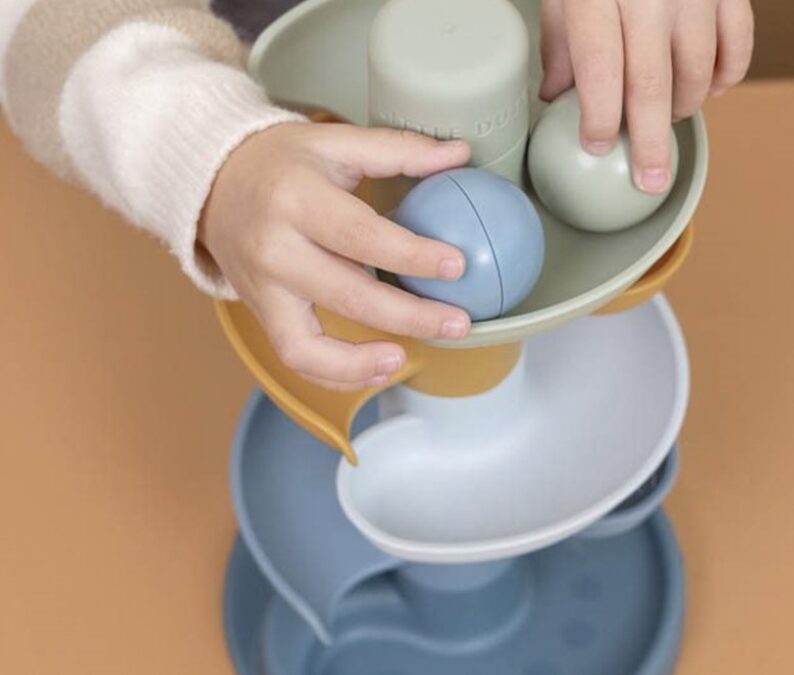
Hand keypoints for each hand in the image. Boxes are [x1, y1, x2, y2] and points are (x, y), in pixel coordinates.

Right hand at [199, 122, 471, 390]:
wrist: (213, 185)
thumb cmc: (279, 163)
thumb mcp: (333, 140)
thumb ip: (397, 149)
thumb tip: (460, 154)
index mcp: (296, 199)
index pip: (360, 235)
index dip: (411, 255)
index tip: (457, 267)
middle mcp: (275, 250)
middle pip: (347, 296)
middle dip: (409, 317)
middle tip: (457, 323)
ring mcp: (263, 290)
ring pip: (309, 346)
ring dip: (361, 363)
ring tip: (405, 360)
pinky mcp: (261, 313)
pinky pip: (295, 357)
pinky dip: (335, 374)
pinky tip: (376, 369)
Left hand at [540, 0, 753, 192]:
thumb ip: (559, 41)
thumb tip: (554, 97)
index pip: (602, 68)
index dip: (601, 115)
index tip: (598, 146)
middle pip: (654, 79)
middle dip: (651, 137)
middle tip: (649, 179)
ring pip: (699, 64)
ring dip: (686, 104)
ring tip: (669, 120)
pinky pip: (736, 38)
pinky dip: (726, 71)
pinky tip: (710, 89)